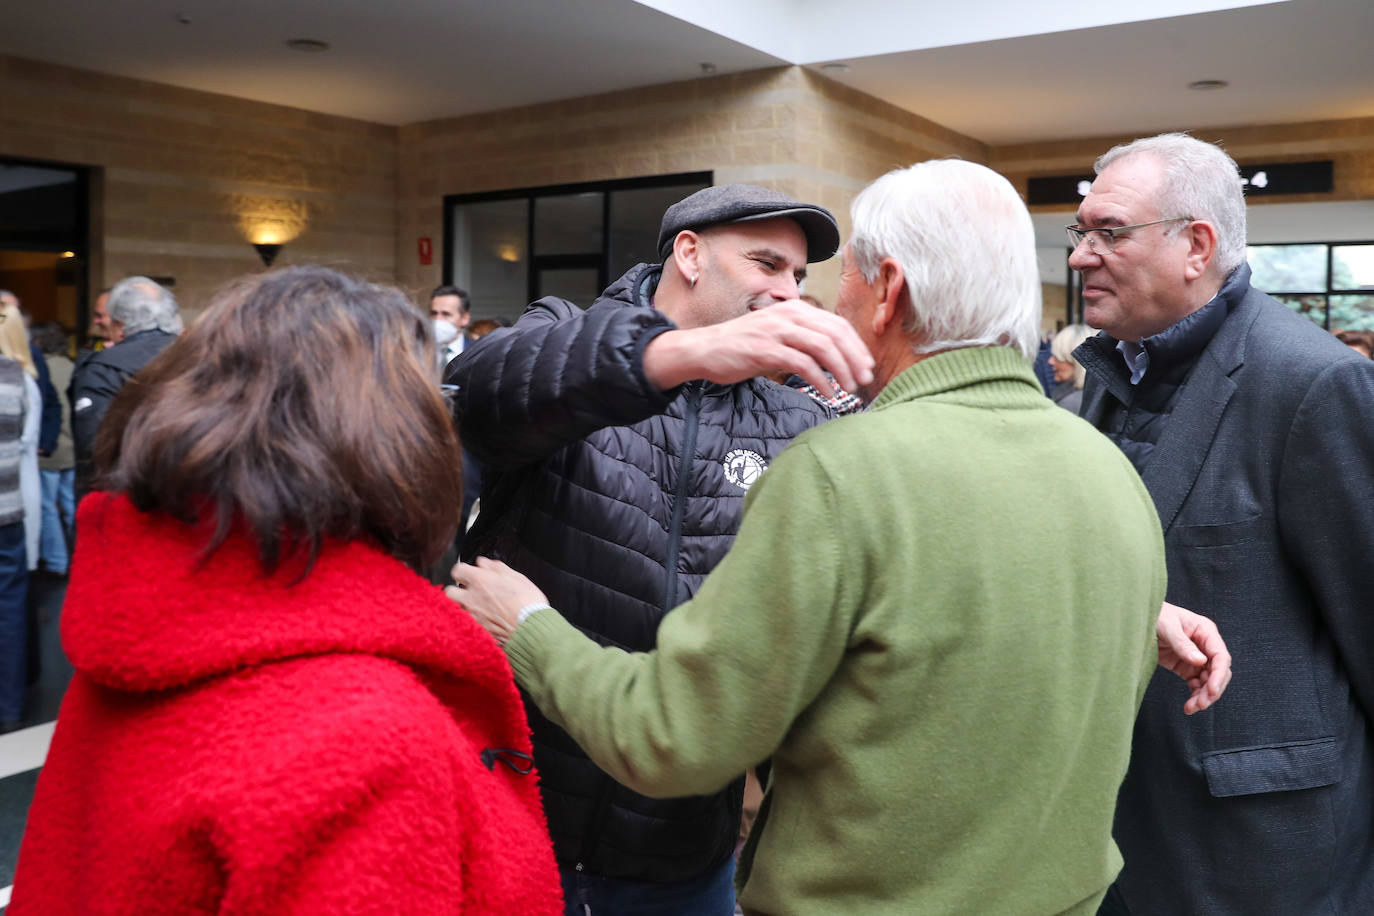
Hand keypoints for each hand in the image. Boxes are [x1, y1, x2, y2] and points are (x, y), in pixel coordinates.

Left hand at [445, 557, 549, 644]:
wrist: (531, 629)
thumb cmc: (527, 603)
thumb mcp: (516, 577)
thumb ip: (496, 567)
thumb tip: (484, 563)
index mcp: (480, 581)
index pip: (457, 570)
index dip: (464, 570)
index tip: (471, 573)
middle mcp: (471, 598)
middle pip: (449, 591)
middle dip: (458, 589)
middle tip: (470, 590)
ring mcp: (472, 616)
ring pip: (458, 608)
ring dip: (465, 605)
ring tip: (481, 606)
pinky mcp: (476, 630)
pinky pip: (467, 622)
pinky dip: (472, 619)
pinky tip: (485, 618)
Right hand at [643, 301, 874, 394]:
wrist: (705, 349)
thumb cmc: (742, 345)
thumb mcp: (777, 333)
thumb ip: (802, 338)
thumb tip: (833, 355)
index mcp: (795, 309)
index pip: (837, 324)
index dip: (856, 346)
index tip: (866, 366)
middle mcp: (788, 315)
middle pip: (835, 334)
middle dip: (855, 359)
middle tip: (864, 380)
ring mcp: (777, 331)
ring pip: (823, 347)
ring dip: (841, 370)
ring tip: (849, 389)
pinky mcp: (766, 350)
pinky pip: (803, 364)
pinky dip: (820, 380)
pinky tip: (827, 393)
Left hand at [1156, 601, 1231, 714]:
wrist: (1136, 618)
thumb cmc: (1154, 615)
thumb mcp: (1167, 626)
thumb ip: (1182, 643)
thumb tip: (1200, 661)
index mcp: (1206, 632)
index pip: (1220, 656)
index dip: (1219, 675)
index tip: (1211, 690)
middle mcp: (1205, 645)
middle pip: (1218, 672)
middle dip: (1212, 689)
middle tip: (1201, 704)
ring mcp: (1196, 657)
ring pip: (1208, 681)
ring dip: (1203, 696)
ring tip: (1192, 708)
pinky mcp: (1185, 667)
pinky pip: (1196, 684)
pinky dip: (1195, 696)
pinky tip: (1188, 706)